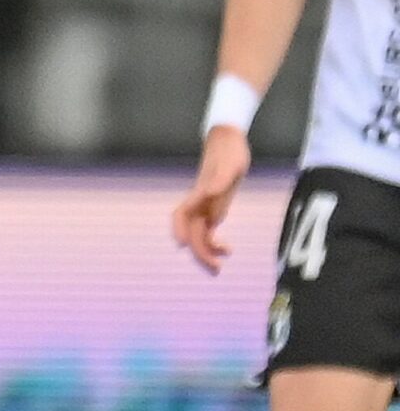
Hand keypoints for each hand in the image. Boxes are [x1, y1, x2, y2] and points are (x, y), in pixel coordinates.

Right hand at [173, 127, 250, 274]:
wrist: (228, 141)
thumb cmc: (229, 150)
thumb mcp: (230, 163)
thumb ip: (219, 179)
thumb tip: (209, 192)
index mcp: (200, 193)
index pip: (183, 214)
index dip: (180, 229)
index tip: (184, 244)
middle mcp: (199, 203)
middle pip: (192, 231)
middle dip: (200, 252)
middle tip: (216, 269)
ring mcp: (205, 207)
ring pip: (199, 235)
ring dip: (205, 253)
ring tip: (219, 267)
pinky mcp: (213, 209)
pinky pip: (208, 231)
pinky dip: (214, 243)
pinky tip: (227, 249)